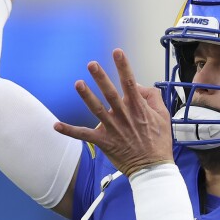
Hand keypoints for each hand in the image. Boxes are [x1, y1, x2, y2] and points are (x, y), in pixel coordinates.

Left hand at [54, 49, 173, 176]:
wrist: (153, 167)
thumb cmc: (159, 141)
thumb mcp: (163, 116)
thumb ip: (153, 97)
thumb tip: (140, 86)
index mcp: (138, 108)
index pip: (130, 82)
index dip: (123, 66)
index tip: (117, 52)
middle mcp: (124, 115)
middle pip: (110, 93)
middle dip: (101, 77)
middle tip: (91, 64)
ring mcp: (113, 128)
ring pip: (97, 109)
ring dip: (86, 96)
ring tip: (77, 83)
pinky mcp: (104, 141)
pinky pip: (84, 135)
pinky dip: (69, 131)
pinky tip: (56, 125)